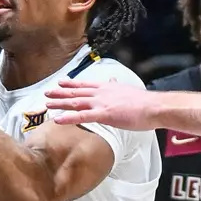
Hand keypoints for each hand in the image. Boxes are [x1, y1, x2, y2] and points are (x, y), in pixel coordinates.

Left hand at [45, 80, 160, 130]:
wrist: (152, 107)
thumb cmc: (144, 102)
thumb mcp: (127, 91)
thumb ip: (117, 86)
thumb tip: (113, 81)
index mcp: (107, 87)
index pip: (85, 85)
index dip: (72, 84)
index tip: (61, 82)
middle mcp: (101, 93)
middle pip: (76, 93)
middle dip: (61, 92)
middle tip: (47, 92)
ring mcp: (101, 103)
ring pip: (76, 103)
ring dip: (60, 103)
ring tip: (47, 104)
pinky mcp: (103, 115)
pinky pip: (82, 117)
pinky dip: (68, 118)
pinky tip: (58, 119)